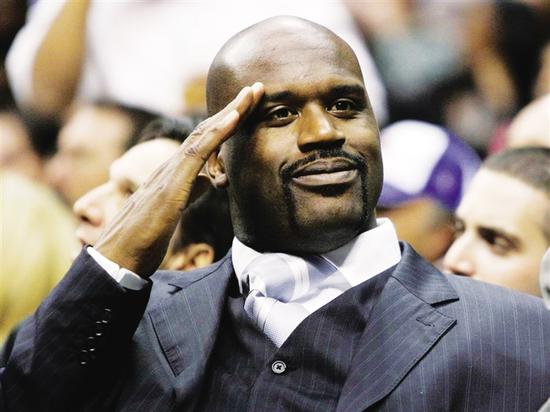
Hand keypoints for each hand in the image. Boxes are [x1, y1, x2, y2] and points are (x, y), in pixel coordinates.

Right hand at [94, 83, 264, 276]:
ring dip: (230, 112)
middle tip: (256, 90)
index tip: (249, 107)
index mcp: (175, 172)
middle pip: (206, 130)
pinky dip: (217, 133)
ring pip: (202, 134)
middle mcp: (171, 165)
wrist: (117, 257)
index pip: (205, 140)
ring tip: (251, 94)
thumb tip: (210, 180)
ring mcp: (169, 172)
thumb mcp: (177, 208)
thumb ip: (192, 191)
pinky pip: (197, 152)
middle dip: (234, 109)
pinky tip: (235, 118)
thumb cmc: (143, 237)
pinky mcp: (170, 185)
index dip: (227, 122)